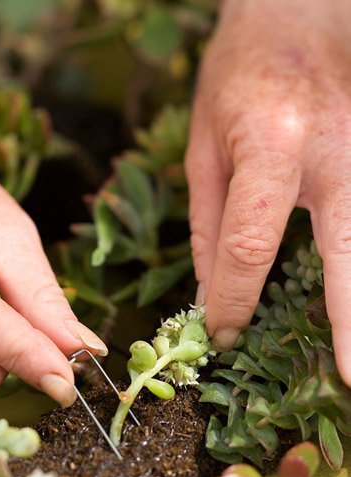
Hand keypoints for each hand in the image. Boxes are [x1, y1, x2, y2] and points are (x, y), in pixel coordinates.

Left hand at [185, 0, 350, 381]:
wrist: (300, 8)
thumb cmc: (239, 73)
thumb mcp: (203, 144)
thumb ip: (209, 221)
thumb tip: (212, 289)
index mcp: (272, 146)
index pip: (250, 247)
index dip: (234, 299)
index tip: (223, 333)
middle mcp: (334, 151)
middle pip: (349, 252)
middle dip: (350, 320)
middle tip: (350, 376)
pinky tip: (349, 298)